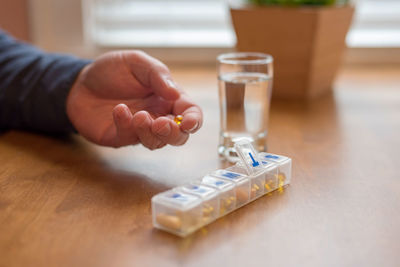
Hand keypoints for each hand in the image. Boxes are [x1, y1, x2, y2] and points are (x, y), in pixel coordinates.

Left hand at [66, 50, 202, 148]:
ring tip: (138, 116)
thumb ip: (157, 74)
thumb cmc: (112, 71)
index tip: (188, 122)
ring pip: (156, 142)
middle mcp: (158, 116)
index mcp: (168, 98)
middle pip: (178, 136)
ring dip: (150, 132)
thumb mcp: (136, 62)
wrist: (80, 82)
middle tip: (160, 124)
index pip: (190, 113)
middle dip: (173, 134)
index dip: (194, 120)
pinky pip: (129, 138)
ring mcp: (139, 129)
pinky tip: (119, 110)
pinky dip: (126, 125)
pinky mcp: (121, 137)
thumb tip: (175, 93)